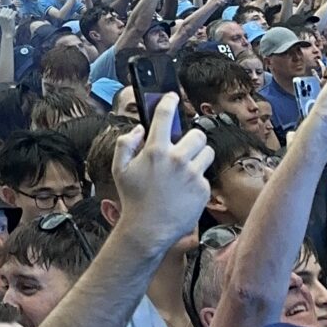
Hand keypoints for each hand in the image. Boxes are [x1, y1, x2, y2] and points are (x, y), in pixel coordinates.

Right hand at [112, 98, 212, 249]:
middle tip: (182, 149)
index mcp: (155, 151)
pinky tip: (184, 190)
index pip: (165, 116)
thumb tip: (139, 129)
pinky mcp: (204, 190)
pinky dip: (197, 180)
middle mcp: (177, 159)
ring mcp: (193, 175)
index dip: (168, 101)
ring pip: (207, 153)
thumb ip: (125, 143)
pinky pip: (206, 176)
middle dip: (191, 139)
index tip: (171, 96)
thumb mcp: (119, 169)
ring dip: (198, 157)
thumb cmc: (133, 199)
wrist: (149, 230)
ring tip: (186, 169)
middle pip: (197, 135)